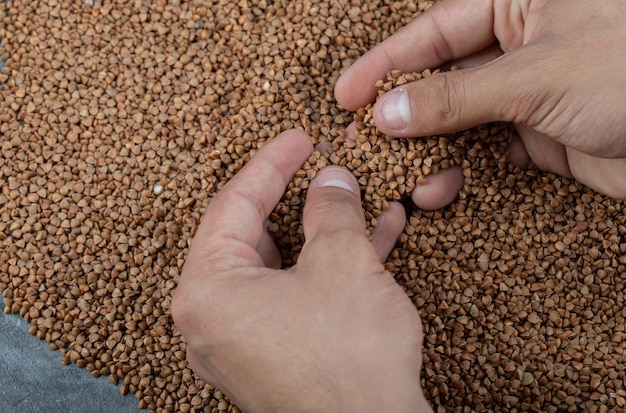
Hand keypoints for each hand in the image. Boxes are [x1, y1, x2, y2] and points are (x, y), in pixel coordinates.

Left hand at [172, 130, 431, 412]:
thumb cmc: (349, 360)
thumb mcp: (343, 263)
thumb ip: (331, 210)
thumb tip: (331, 180)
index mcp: (208, 290)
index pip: (233, 205)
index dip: (271, 163)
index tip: (299, 138)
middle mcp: (213, 320)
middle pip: (253, 236)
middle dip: (296, 198)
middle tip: (323, 167)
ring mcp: (242, 343)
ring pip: (281, 267)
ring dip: (320, 233)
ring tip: (354, 199)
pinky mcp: (274, 358)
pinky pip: (296, 296)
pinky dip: (327, 269)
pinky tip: (370, 241)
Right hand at [335, 0, 625, 200]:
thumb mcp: (535, 76)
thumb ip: (456, 96)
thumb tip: (390, 112)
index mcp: (521, 2)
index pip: (435, 31)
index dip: (386, 63)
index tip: (345, 94)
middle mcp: (522, 42)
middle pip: (442, 77)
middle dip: (404, 114)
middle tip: (365, 146)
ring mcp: (532, 89)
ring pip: (462, 117)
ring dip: (433, 150)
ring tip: (411, 180)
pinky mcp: (544, 132)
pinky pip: (488, 147)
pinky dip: (466, 167)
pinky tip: (447, 184)